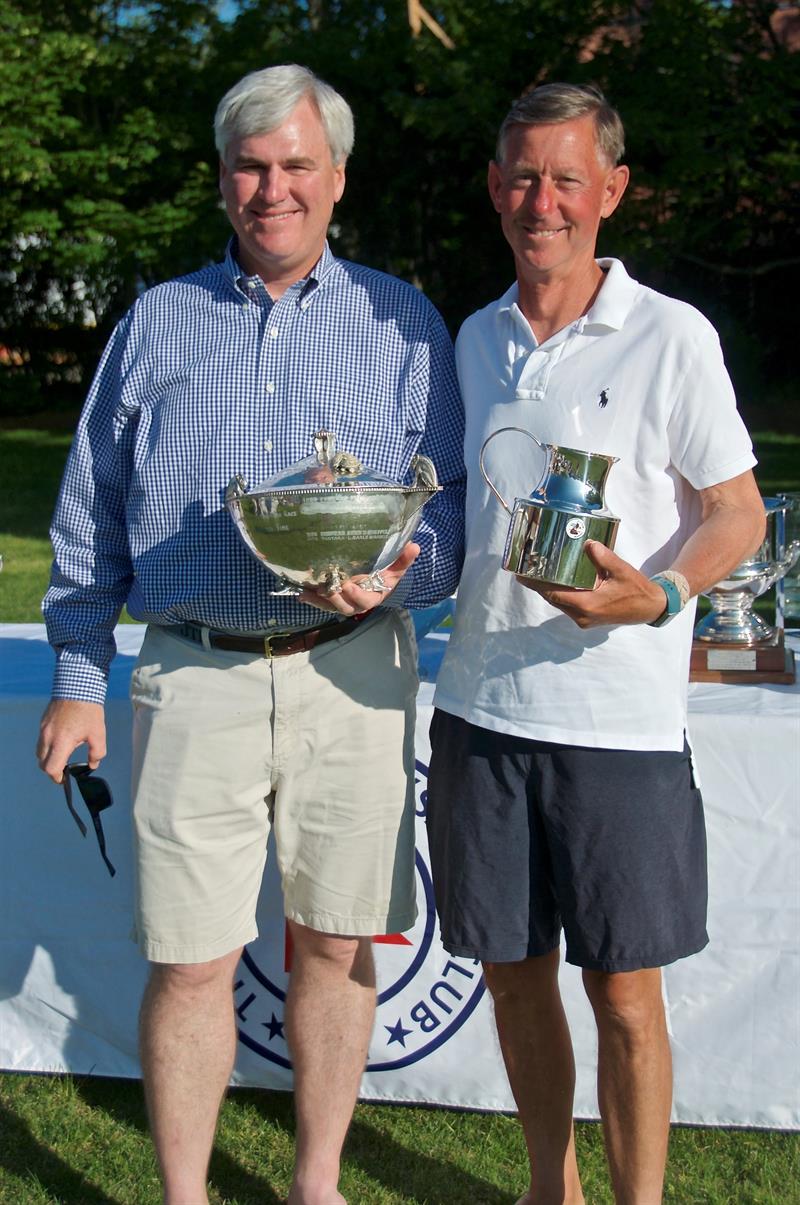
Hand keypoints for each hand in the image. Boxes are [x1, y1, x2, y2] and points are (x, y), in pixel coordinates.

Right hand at [36, 699, 106, 783]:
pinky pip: (41, 740)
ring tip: (63, 755)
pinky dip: (48, 746)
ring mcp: (43, 729)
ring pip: (40, 752)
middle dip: (52, 770)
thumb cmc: (89, 710)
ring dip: (49, 758)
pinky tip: (62, 740)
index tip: (64, 779)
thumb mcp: (98, 733)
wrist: (78, 686)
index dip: (57, 778)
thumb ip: (97, 753)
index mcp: (61, 742)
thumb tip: (92, 765)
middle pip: (43, 763)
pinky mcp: (43, 722)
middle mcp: (48, 737)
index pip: (51, 768)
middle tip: (64, 770)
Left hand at [299, 542, 419, 616]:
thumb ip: (404, 559)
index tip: (349, 586)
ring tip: (307, 593)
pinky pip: (321, 602)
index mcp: (374, 596)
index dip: (357, 595)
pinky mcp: (333, 600)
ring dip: (318, 601)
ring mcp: (344, 603)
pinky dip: (311, 599)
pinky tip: (301, 593)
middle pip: (345, 607)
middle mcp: (357, 603)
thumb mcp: (397, 567)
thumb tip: (415, 546)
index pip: (366, 600)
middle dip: (335, 599)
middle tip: (326, 589)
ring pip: (330, 606)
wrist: (378, 581)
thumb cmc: (387, 573)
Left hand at [516, 540, 666, 628]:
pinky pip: (568, 605)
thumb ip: (603, 557)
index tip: (520, 576)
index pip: (554, 594)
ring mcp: (584, 619)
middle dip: (539, 585)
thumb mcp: (621, 570)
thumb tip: (588, 544)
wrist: (650, 608)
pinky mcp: (588, 618)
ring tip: (537, 573)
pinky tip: (556, 581)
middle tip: (525, 570)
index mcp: (588, 605)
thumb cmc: (637, 590)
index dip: (535, 585)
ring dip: (549, 589)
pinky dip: (561, 593)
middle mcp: (582, 616)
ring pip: (560, 603)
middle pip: (553, 599)